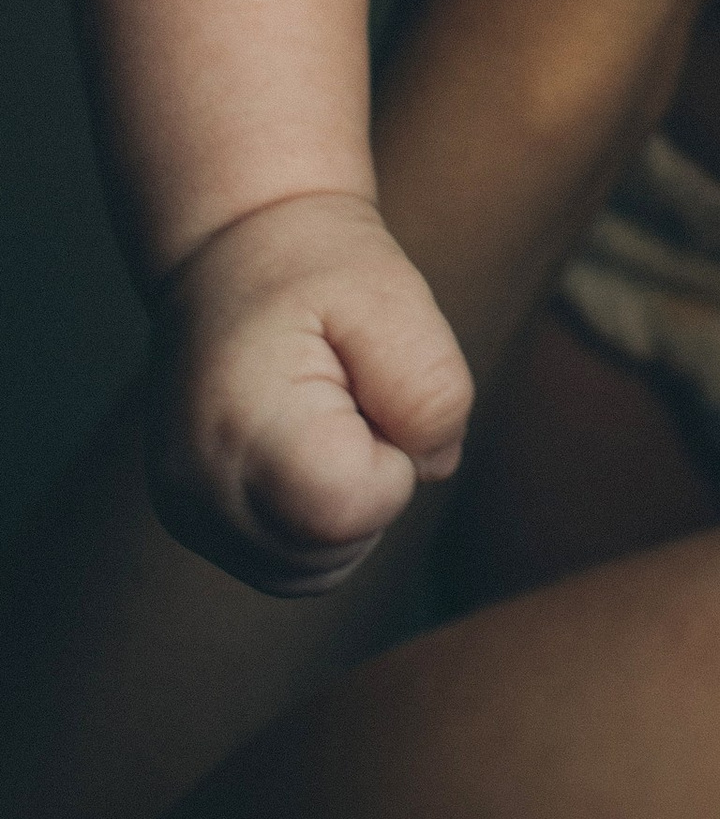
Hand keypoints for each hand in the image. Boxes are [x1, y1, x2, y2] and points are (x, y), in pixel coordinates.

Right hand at [144, 189, 470, 595]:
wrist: (235, 246)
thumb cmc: (321, 267)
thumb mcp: (396, 300)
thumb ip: (433, 392)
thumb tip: (432, 468)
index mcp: (241, 425)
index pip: (346, 512)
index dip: (390, 462)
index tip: (370, 394)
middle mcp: (198, 486)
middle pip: (330, 552)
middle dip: (370, 487)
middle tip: (351, 400)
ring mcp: (187, 510)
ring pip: (311, 571)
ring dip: (346, 512)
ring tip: (327, 420)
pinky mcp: (191, 519)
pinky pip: (283, 564)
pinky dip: (315, 525)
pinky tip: (308, 451)